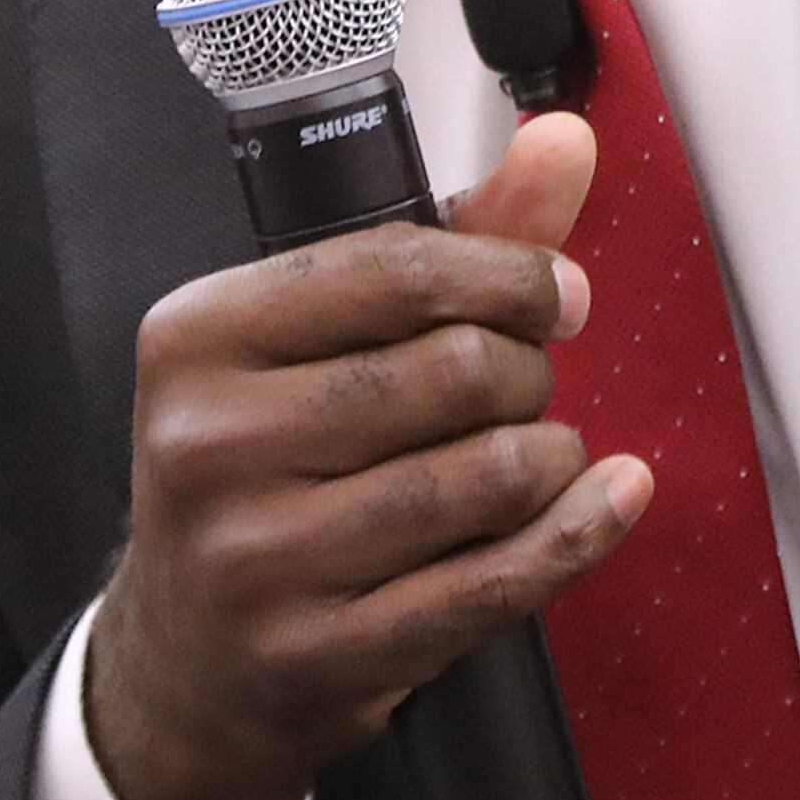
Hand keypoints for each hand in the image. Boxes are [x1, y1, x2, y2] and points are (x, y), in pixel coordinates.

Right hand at [84, 111, 652, 799]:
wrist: (187, 660)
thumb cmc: (267, 466)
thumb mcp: (315, 343)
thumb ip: (452, 237)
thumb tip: (568, 139)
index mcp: (195, 337)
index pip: (397, 268)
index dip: (510, 274)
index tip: (558, 294)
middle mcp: (210, 444)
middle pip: (459, 370)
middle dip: (528, 372)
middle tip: (522, 388)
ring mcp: (260, 561)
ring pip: (488, 476)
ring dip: (550, 456)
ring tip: (537, 454)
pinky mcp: (320, 657)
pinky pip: (494, 583)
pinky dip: (579, 532)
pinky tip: (611, 497)